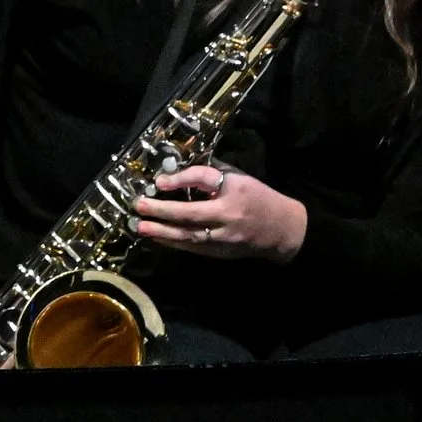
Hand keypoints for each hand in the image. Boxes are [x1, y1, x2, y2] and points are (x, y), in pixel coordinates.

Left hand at [131, 164, 306, 261]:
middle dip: (162, 211)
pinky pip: (193, 247)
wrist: (283, 230)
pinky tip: (157, 237)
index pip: (204, 180)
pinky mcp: (221, 253)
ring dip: (161, 231)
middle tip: (138, 206)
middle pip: (190, 214)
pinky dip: (173, 242)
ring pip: (188, 236)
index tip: (159, 181)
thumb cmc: (258, 198)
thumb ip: (211, 173)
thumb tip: (177, 168)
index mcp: (234, 191)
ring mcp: (224, 238)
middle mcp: (228, 216)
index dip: (181, 179)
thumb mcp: (239, 178)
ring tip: (140, 226)